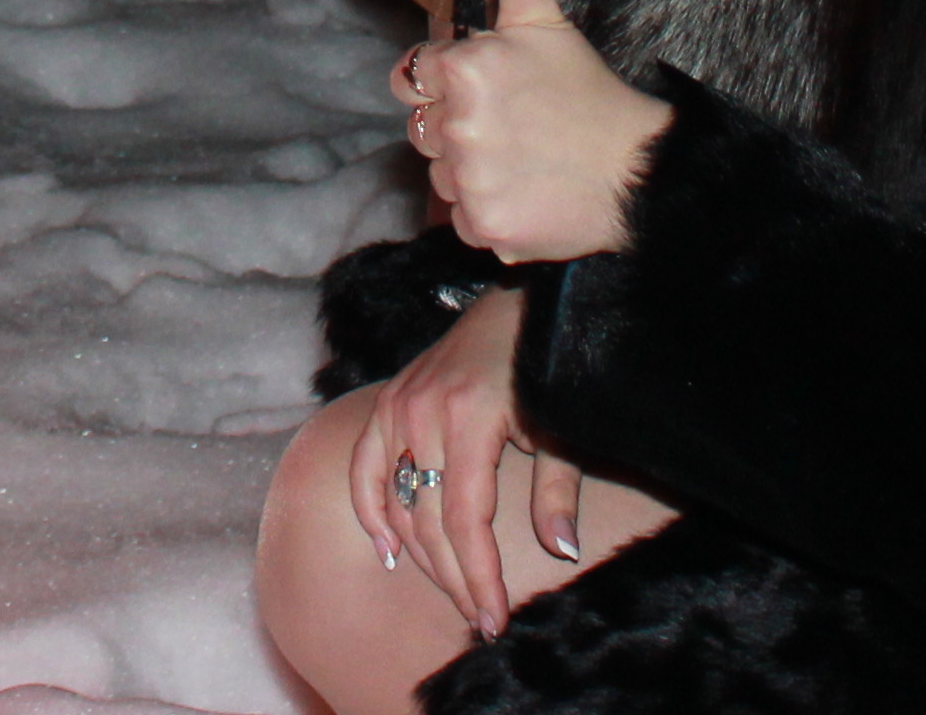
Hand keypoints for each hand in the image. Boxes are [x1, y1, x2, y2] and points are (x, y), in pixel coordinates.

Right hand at [344, 287, 579, 635]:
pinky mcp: (386, 402)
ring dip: (421, 556)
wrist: (516, 306)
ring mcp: (397, 405)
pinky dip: (370, 511)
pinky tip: (388, 551)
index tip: (495, 618)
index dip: (479, 575)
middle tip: (480, 617)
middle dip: (455, 577)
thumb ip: (557, 491)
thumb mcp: (561, 428)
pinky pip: (364, 468)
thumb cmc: (544, 368)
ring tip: (453, 592)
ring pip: (397, 503)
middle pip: (427, 520)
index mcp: (469, 416)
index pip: (464, 519)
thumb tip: (561, 551)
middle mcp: (422, 412)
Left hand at [424, 0, 673, 264]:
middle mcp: (455, 125)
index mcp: (462, 68)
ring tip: (523, 160)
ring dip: (469, 170)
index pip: (414, 75)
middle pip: (422, 127)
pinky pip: (459, 217)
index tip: (493, 92)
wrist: (637, 175)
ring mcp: (468, 181)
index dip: (450, 82)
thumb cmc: (589, 93)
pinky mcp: (481, 227)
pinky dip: (487, 210)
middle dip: (456, 126)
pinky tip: (526, 193)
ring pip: (439, 175)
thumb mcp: (546, 19)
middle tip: (512, 127)